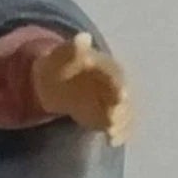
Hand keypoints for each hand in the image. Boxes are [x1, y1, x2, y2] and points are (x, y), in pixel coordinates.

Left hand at [30, 31, 131, 145]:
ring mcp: (114, 102)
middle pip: (123, 97)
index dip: (119, 86)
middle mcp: (116, 85)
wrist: (54, 82)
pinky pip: (118, 126)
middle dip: (121, 108)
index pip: (116, 76)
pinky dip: (118, 134)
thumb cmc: (59, 66)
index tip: (121, 95)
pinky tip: (112, 141)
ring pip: (124, 113)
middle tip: (114, 118)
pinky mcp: (109, 117)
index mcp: (107, 67)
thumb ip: (73, 49)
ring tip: (111, 133)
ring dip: (120, 124)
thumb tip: (83, 37)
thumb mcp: (61, 56)